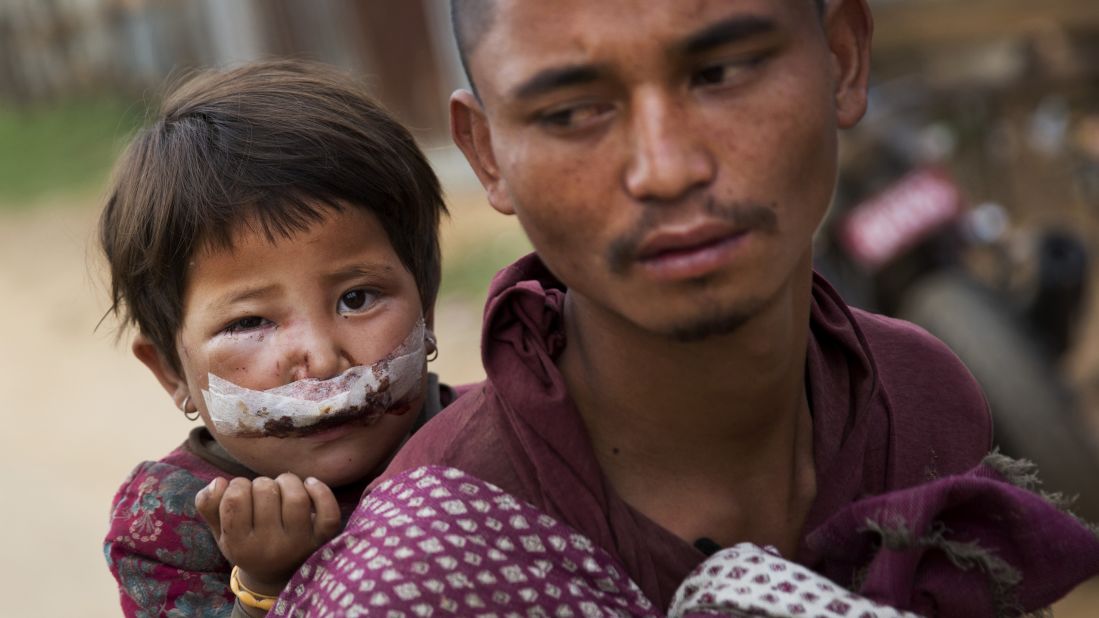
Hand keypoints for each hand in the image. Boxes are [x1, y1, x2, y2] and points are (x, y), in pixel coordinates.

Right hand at [195, 473, 340, 595]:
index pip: (235, 499)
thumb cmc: (247, 545)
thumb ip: (209, 506)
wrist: (277, 575)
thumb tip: (218, 482)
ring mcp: (300, 544)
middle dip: (261, 483)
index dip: (236, 486)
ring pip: (296, 497)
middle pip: (266, 491)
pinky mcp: (323, 539)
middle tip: (261, 494)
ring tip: (281, 487)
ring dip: (287, 481)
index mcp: (241, 546)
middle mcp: (271, 547)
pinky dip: (321, 491)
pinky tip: (309, 485)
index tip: (240, 492)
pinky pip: (328, 511)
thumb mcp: (221, 532)